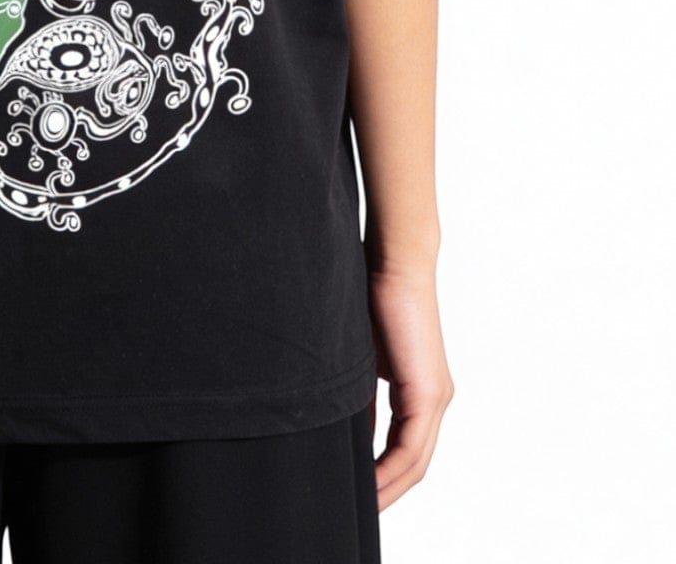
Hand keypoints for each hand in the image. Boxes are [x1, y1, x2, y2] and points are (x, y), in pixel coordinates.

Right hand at [365, 257, 454, 509]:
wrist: (394, 263)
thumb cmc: (371, 296)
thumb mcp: (359, 357)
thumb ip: (358, 392)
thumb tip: (339, 425)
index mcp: (419, 389)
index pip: (405, 449)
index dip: (383, 476)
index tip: (357, 492)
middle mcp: (435, 398)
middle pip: (413, 464)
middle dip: (386, 492)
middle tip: (357, 511)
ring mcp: (435, 397)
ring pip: (415, 461)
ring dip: (388, 488)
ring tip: (360, 506)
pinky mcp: (428, 391)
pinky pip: (411, 447)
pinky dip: (391, 470)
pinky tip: (370, 484)